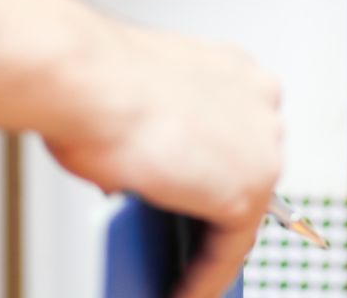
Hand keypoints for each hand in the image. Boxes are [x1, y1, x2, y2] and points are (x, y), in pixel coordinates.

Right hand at [47, 27, 284, 297]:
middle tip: (187, 239)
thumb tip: (143, 178)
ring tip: (181, 272)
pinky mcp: (248, 192)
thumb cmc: (92, 80)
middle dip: (214, 205)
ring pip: (240, 213)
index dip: (214, 166)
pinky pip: (230, 250)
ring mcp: (261, 146)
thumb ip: (154, 139)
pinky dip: (204, 278)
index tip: (201, 191)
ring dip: (209, 245)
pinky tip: (182, 292)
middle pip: (243, 170)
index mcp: (232, 69)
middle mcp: (258, 100)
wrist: (85, 80)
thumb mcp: (132, 104)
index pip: (234, 132)